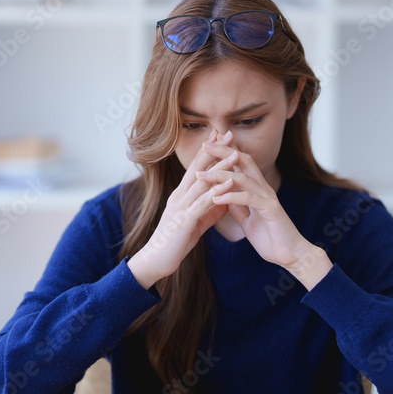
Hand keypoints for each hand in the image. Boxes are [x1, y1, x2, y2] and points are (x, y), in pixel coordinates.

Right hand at [128, 130, 236, 285]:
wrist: (156, 261)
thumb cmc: (175, 242)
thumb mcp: (195, 222)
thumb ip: (209, 209)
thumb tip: (225, 200)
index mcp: (182, 195)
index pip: (197, 167)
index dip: (209, 150)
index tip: (221, 135)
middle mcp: (180, 195)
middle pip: (199, 167)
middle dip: (214, 149)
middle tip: (228, 132)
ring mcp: (181, 206)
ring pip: (203, 182)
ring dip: (220, 167)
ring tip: (236, 153)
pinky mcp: (185, 220)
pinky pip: (203, 203)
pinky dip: (217, 191)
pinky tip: (230, 183)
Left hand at [195, 131, 332, 286]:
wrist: (291, 255)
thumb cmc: (271, 238)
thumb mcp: (248, 220)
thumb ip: (238, 207)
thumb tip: (223, 197)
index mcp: (258, 189)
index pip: (241, 163)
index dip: (225, 152)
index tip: (207, 145)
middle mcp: (264, 188)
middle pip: (243, 161)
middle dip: (224, 151)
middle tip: (205, 144)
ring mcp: (268, 197)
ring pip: (243, 178)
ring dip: (220, 175)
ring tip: (201, 175)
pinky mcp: (270, 210)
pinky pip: (248, 199)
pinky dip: (231, 197)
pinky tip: (215, 199)